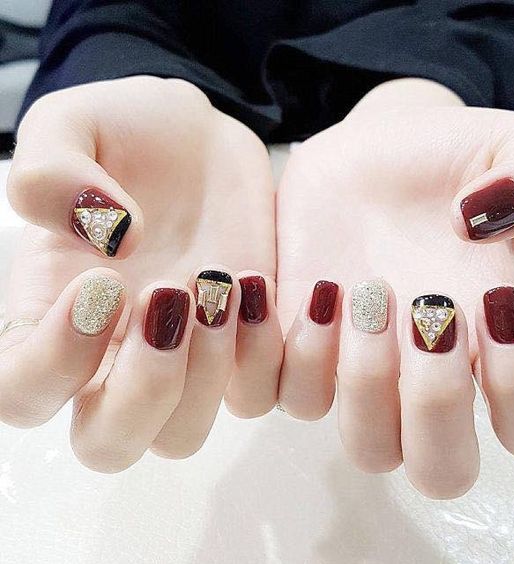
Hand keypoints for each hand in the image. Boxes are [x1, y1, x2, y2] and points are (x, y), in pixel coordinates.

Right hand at [1, 76, 282, 470]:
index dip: (52, 362)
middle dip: (143, 388)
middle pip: (107, 444)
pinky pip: (255, 395)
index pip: (22, 393)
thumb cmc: (126, 133)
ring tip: (222, 282)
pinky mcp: (243, 345)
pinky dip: (264, 356)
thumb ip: (52, 175)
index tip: (103, 283)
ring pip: (182, 435)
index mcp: (54, 315)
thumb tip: (111, 242)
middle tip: (167, 295)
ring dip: (205, 373)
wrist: (203, 142)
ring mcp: (185, 358)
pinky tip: (260, 285)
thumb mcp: (71, 127)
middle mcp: (115, 354)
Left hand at [276, 79, 513, 498]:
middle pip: (440, 470)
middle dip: (434, 405)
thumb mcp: (510, 146)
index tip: (493, 299)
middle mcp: (421, 373)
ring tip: (352, 289)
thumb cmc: (442, 158)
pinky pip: (271, 398)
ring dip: (360, 377)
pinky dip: (276, 356)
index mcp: (487, 339)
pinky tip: (291, 286)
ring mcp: (352, 367)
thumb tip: (489, 219)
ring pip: (364, 446)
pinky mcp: (289, 347)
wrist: (364, 153)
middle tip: (422, 312)